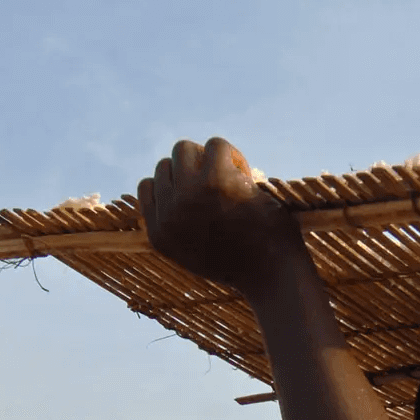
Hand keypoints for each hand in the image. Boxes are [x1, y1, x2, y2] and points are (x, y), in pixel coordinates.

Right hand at [137, 138, 306, 297]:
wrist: (270, 275)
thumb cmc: (242, 264)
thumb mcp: (196, 252)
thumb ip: (180, 225)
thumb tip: (178, 188)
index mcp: (159, 234)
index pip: (149, 187)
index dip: (175, 184)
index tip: (200, 195)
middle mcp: (167, 213)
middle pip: (166, 165)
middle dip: (191, 169)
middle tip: (219, 185)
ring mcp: (188, 196)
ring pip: (184, 149)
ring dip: (207, 157)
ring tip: (231, 176)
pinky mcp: (214, 181)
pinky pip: (215, 145)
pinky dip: (231, 154)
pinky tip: (245, 176)